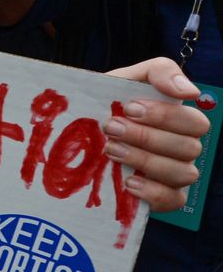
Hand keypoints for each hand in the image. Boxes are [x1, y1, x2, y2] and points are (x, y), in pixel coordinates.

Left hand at [104, 57, 209, 212]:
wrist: (76, 128)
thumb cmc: (108, 101)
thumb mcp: (127, 78)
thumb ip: (159, 72)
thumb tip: (190, 92)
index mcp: (178, 119)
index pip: (195, 122)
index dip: (166, 116)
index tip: (129, 108)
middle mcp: (183, 146)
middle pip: (189, 147)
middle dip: (147, 137)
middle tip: (111, 128)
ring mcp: (175, 172)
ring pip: (184, 173)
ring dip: (146, 161)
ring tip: (112, 151)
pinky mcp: (163, 195)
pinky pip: (174, 200)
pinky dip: (154, 192)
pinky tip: (128, 182)